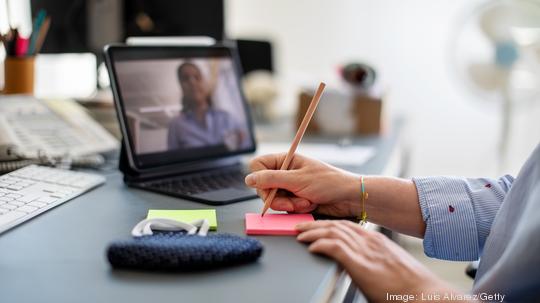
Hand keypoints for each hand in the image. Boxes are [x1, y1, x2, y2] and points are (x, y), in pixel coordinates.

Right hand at [245, 153, 359, 216]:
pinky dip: (296, 209)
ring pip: (274, 200)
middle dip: (278, 198)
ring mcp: (289, 186)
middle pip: (263, 187)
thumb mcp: (298, 180)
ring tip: (306, 202)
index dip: (260, 179)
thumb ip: (271, 179)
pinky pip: (285, 208)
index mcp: (285, 160)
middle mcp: (285, 172)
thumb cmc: (329, 182)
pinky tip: (309, 205)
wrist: (349, 198)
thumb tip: (248, 179)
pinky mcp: (295, 200)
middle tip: (291, 202)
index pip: (257, 166)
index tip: (269, 189)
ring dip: (289, 205)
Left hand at [296, 220, 457, 301]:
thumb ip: (374, 262)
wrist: (424, 295)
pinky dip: (320, 245)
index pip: (347, 225)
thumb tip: (363, 269)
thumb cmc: (410, 287)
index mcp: (377, 241)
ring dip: (313, 233)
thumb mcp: (390, 267)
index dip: (328, 223)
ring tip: (300, 235)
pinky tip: (311, 248)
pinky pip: (335, 248)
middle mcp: (370, 241)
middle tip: (301, 226)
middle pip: (337, 225)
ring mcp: (366, 251)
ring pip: (332, 233)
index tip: (316, 225)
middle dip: (316, 224)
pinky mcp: (361, 264)